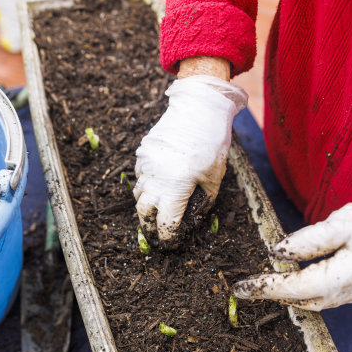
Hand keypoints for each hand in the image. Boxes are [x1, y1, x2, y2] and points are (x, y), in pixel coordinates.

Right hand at [134, 75, 247, 241]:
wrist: (198, 108)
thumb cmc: (211, 144)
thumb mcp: (214, 178)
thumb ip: (203, 202)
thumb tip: (195, 218)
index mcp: (173, 190)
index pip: (165, 224)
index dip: (168, 237)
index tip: (171, 244)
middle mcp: (154, 180)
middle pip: (143, 213)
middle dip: (149, 227)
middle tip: (156, 235)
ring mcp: (145, 166)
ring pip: (138, 195)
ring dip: (145, 207)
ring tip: (154, 214)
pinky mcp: (143, 154)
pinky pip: (140, 177)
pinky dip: (145, 187)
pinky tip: (156, 188)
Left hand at [233, 193, 351, 310]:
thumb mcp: (344, 221)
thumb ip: (309, 240)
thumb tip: (276, 253)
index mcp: (344, 277)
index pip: (294, 287)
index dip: (265, 287)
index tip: (240, 287)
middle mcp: (350, 292)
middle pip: (302, 301)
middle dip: (273, 296)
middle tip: (246, 288)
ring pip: (314, 302)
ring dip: (288, 296)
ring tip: (264, 286)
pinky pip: (326, 296)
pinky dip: (305, 292)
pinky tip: (295, 283)